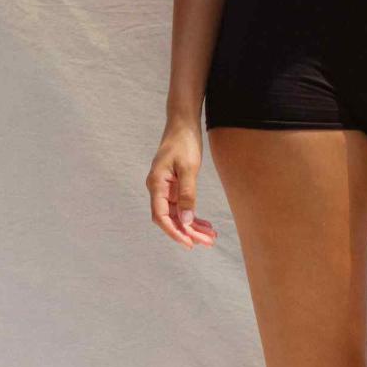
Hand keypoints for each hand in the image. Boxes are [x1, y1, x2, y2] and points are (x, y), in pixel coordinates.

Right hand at [146, 117, 218, 247]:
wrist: (183, 123)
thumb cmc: (184, 141)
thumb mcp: (189, 167)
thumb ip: (187, 194)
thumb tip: (187, 220)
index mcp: (156, 184)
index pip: (161, 216)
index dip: (174, 232)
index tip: (188, 243)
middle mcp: (158, 189)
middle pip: (170, 218)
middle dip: (188, 232)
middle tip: (207, 242)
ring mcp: (166, 188)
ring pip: (178, 214)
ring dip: (192, 226)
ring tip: (210, 237)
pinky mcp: (174, 185)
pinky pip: (182, 205)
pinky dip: (193, 216)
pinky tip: (205, 224)